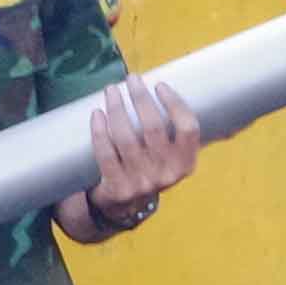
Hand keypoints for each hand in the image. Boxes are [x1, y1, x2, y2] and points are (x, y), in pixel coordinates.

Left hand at [67, 76, 206, 234]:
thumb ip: (179, 132)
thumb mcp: (172, 157)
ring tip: (111, 91)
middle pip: (153, 128)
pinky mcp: (117, 187)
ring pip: (126, 138)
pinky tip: (97, 113)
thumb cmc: (151, 166)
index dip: (175, 104)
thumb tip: (183, 89)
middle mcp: (166, 174)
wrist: (126, 205)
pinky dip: (99, 131)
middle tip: (132, 79)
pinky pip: (106, 153)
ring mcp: (141, 183)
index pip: (188, 129)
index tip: (160, 85)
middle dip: (141, 98)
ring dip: (116, 109)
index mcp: (186, 164)